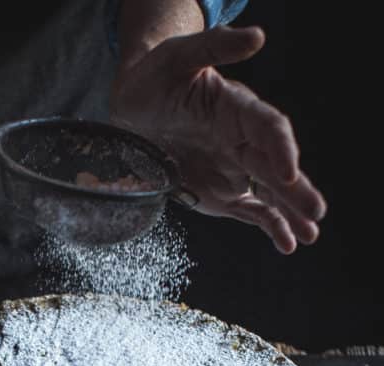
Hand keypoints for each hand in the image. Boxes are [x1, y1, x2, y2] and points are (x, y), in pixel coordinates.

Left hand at [109, 25, 326, 252]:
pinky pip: (251, 210)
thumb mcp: (178, 57)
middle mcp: (242, 140)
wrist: (134, 106)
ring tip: (311, 234)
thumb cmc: (156, 76)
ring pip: (270, 192)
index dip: (281, 148)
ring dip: (291, 213)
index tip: (288, 171)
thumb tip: (257, 36)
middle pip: (275, 165)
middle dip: (296, 189)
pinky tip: (288, 243)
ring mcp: (234, 168)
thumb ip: (214, 47)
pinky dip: (270, 226)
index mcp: (237, 108)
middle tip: (316, 210)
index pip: (268, 127)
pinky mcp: (222, 192)